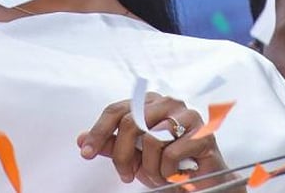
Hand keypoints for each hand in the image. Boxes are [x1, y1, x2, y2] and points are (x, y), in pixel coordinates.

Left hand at [78, 93, 243, 190]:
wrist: (202, 181)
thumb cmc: (169, 164)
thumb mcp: (134, 155)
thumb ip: (111, 144)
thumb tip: (82, 139)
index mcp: (150, 102)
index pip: (116, 110)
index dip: (98, 131)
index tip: (86, 152)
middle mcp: (168, 102)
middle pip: (130, 123)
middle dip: (122, 155)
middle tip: (126, 175)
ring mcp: (187, 115)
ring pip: (150, 139)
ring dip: (149, 167)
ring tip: (157, 176)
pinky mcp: (203, 133)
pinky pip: (170, 154)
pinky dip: (166, 171)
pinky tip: (173, 174)